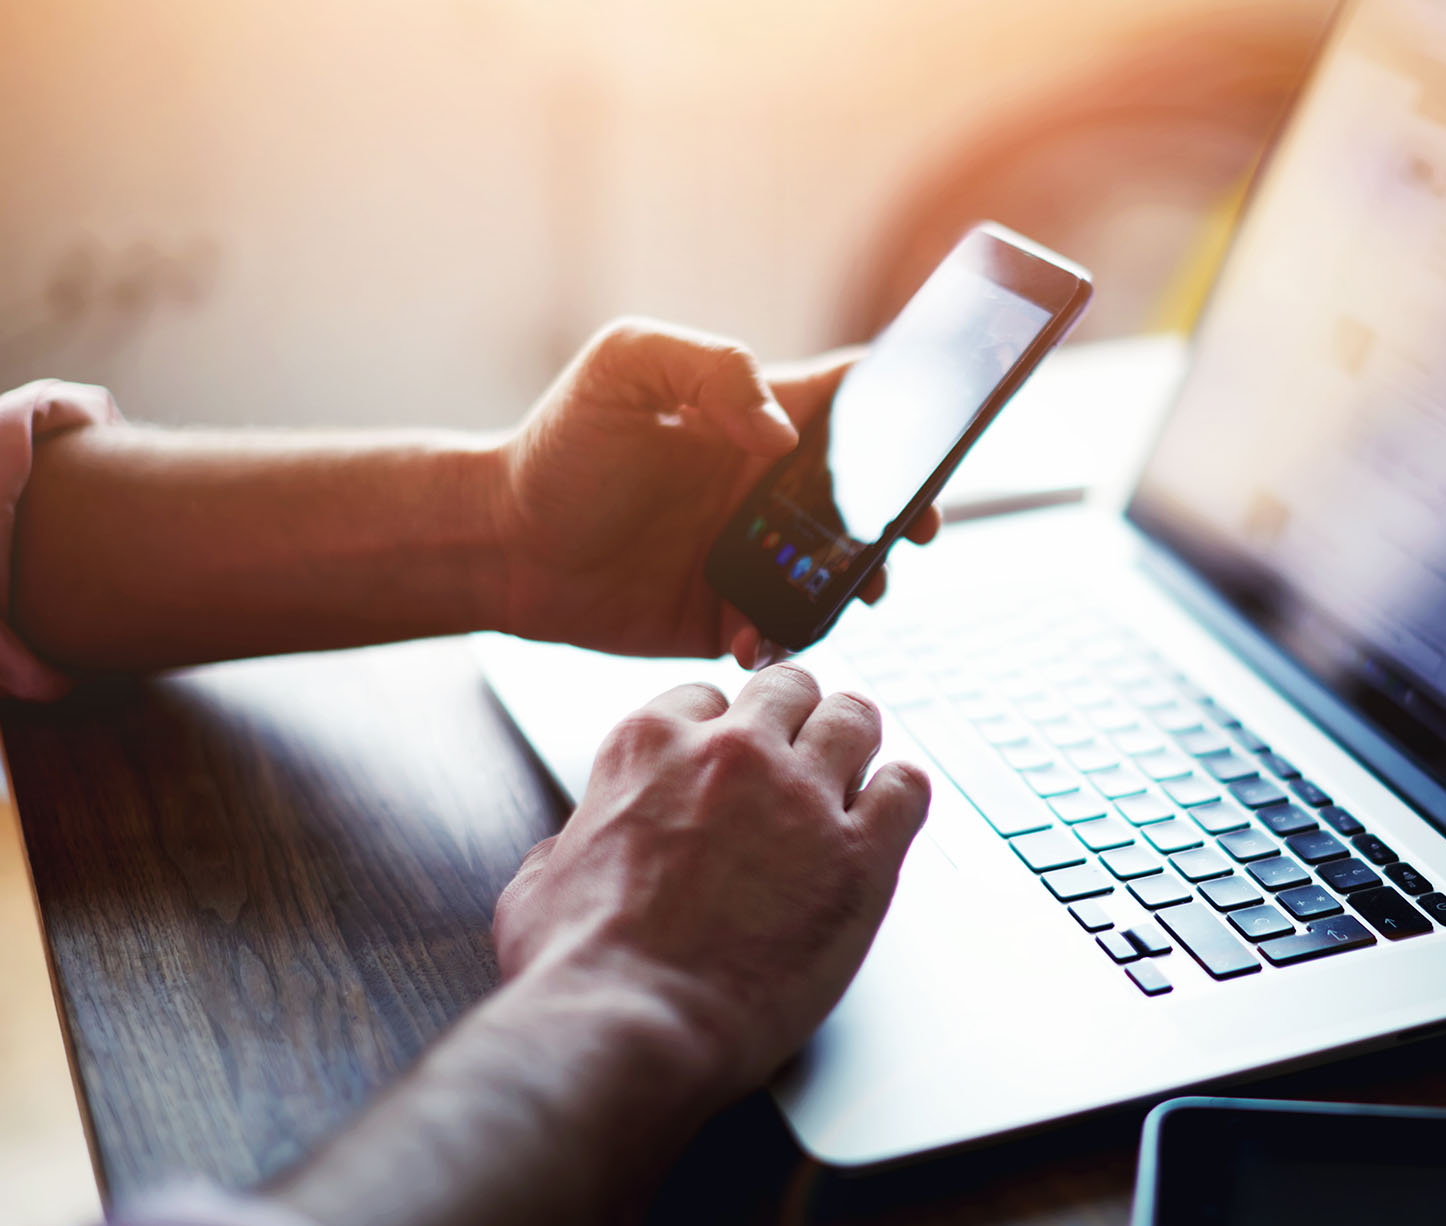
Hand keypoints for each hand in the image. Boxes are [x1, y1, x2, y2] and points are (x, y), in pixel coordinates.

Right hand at [490, 663, 929, 1100]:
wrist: (632, 1025)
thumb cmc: (581, 968)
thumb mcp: (538, 883)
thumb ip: (567, 847)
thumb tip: (568, 853)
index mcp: (651, 746)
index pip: (707, 697)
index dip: (724, 729)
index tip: (732, 758)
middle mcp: (734, 753)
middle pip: (791, 688)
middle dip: (796, 717)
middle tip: (801, 754)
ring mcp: (803, 797)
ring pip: (856, 718)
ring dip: (855, 742)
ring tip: (855, 771)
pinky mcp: (861, 855)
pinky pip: (908, 789)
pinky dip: (901, 796)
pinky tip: (888, 817)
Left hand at [493, 319, 941, 665]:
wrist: (501, 545)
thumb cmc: (560, 446)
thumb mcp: (625, 365)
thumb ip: (713, 369)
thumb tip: (784, 436)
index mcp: (759, 419)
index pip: (854, 400)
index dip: (908, 408)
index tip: (940, 430)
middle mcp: (769, 488)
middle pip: (871, 495)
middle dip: (908, 511)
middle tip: (916, 530)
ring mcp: (756, 555)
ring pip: (844, 571)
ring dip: (864, 581)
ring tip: (858, 589)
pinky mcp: (731, 615)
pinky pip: (788, 630)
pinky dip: (792, 636)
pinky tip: (760, 632)